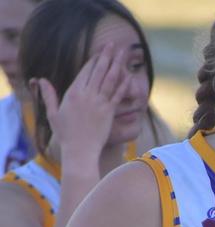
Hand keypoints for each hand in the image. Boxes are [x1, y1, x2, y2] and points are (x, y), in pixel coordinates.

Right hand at [35, 43, 131, 159]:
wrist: (80, 150)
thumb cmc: (66, 134)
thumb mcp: (53, 113)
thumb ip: (48, 95)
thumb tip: (41, 80)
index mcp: (73, 93)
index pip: (85, 71)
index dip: (94, 59)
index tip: (100, 50)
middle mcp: (87, 95)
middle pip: (99, 71)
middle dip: (107, 55)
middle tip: (113, 43)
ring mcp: (99, 103)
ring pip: (110, 79)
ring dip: (118, 64)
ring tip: (123, 52)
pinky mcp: (109, 111)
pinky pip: (118, 94)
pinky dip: (124, 83)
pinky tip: (129, 74)